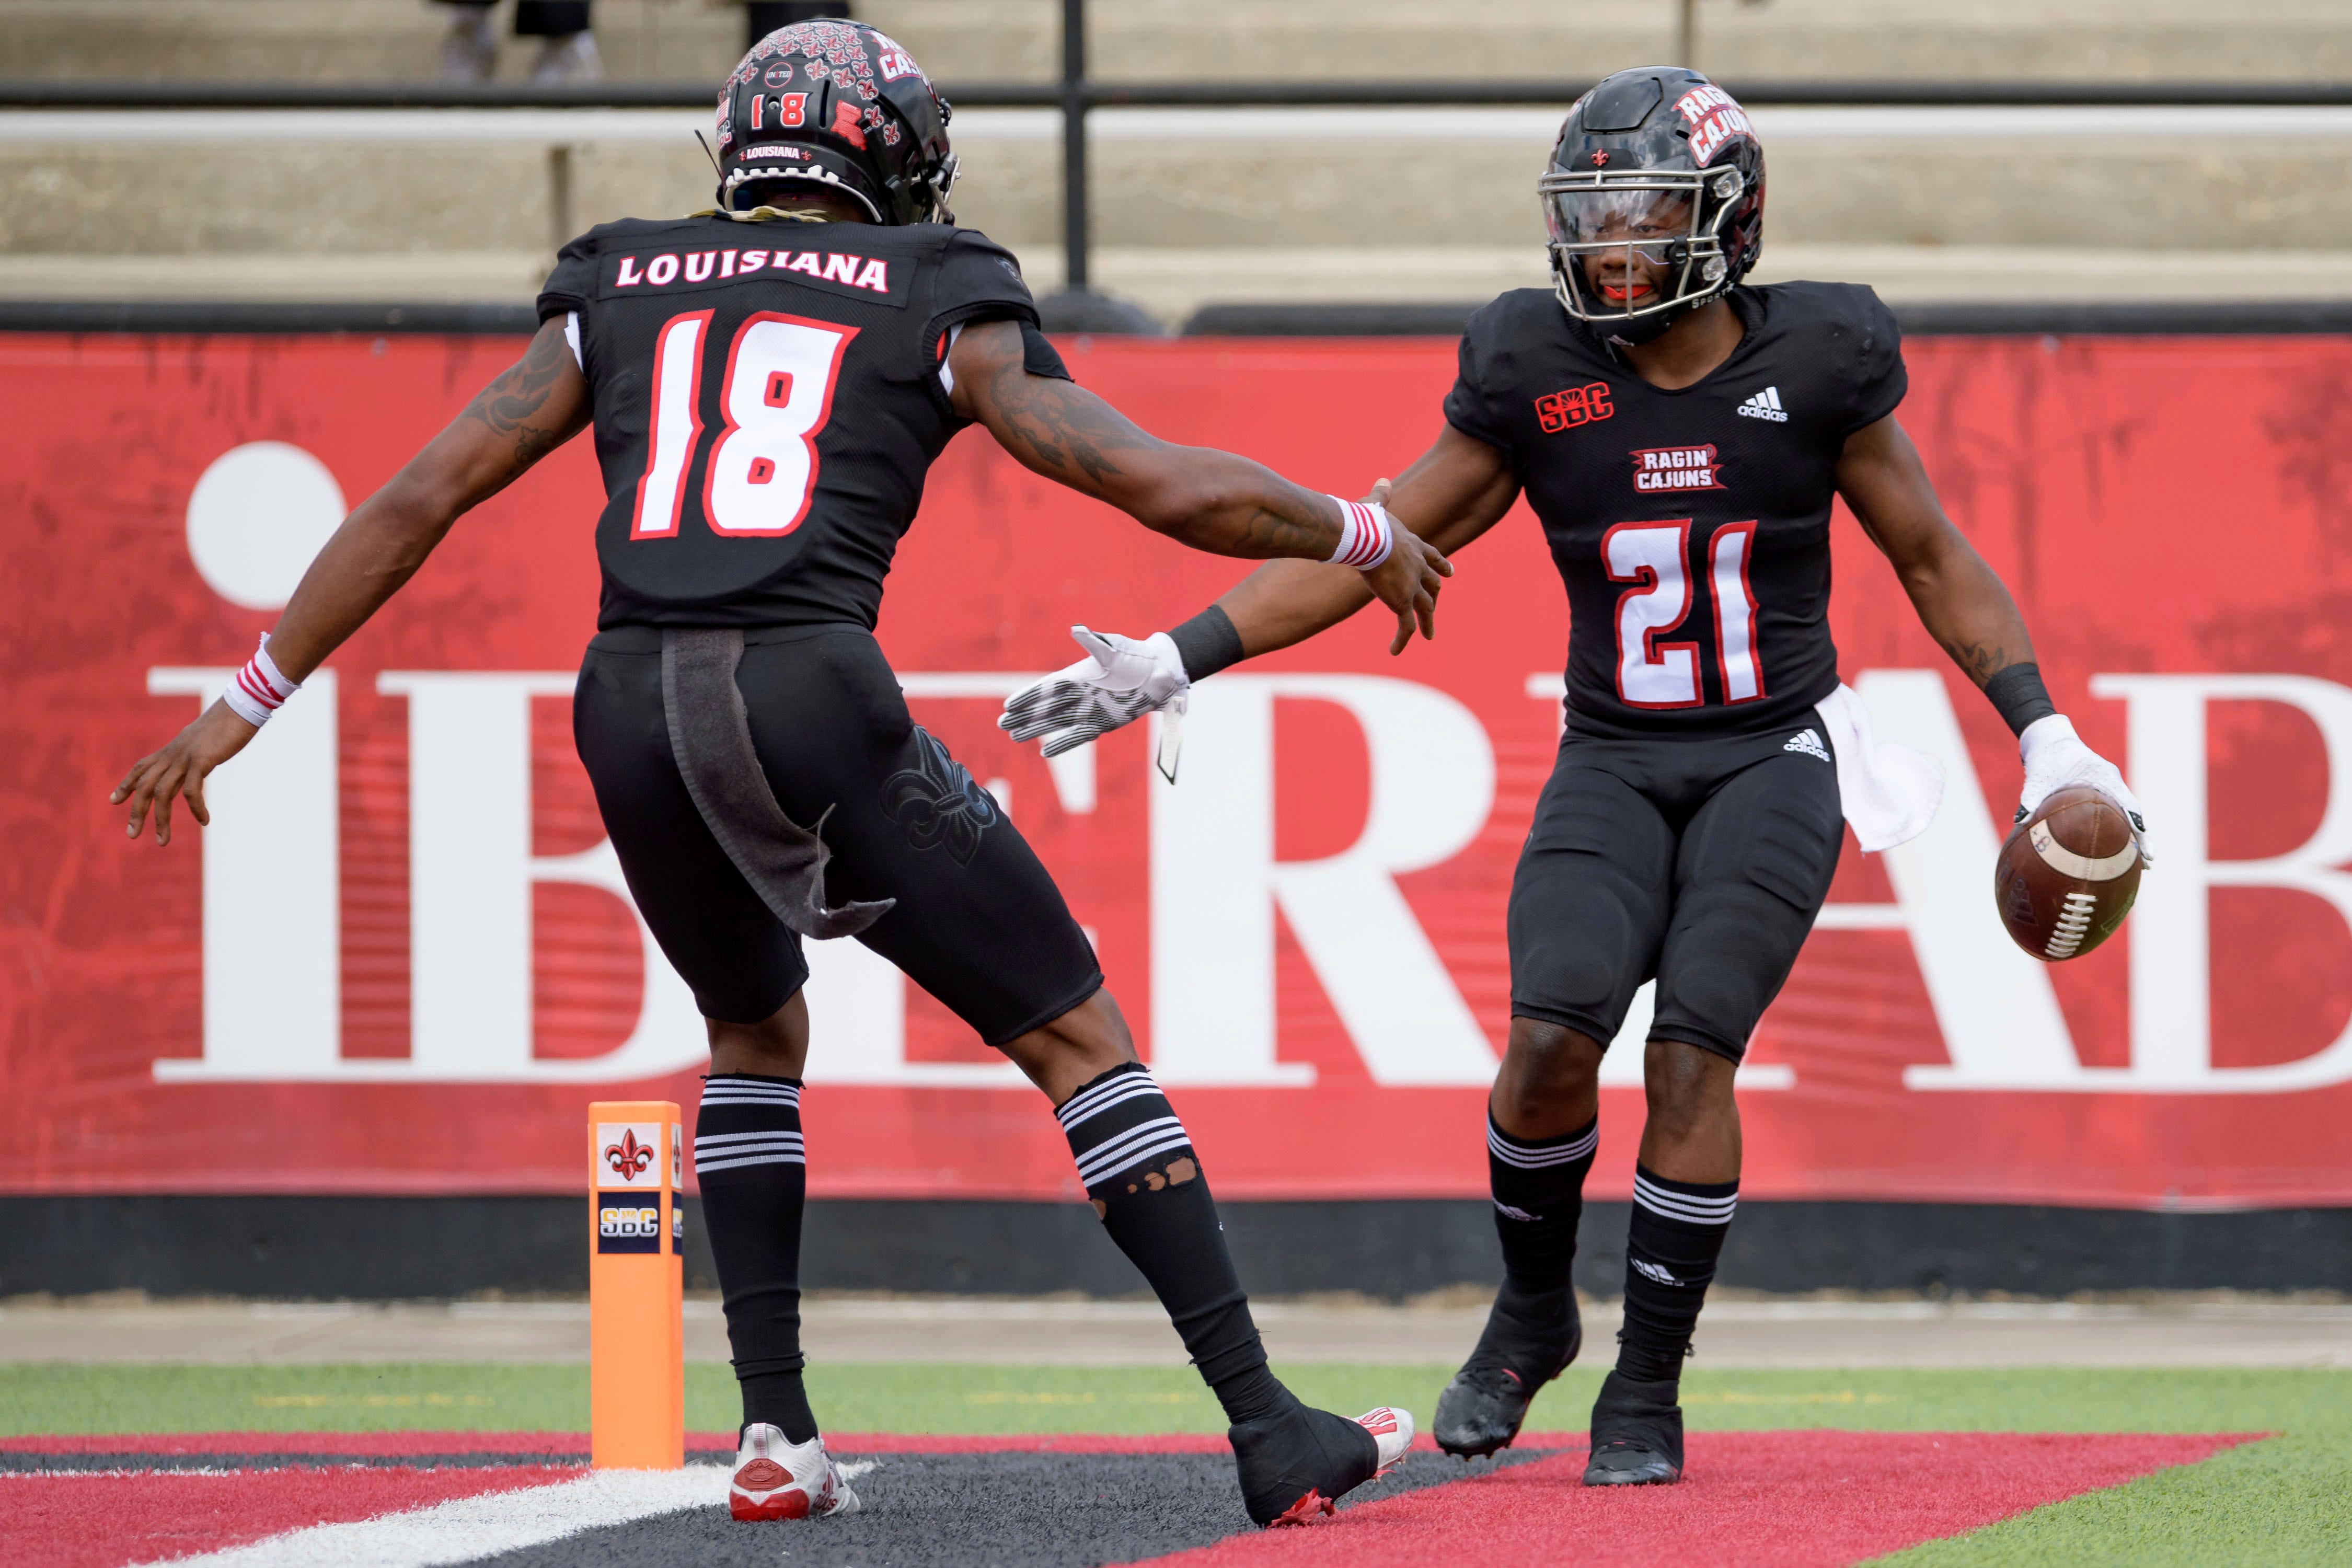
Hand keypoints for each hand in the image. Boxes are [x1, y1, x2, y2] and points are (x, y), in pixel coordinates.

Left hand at [111, 701, 259, 846]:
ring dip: (160, 820)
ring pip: (161, 792)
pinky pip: (191, 790)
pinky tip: (204, 820)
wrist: (240, 707)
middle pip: (144, 785)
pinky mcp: (201, 760)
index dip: (126, 784)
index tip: (114, 800)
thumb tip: (197, 762)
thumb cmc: (228, 723)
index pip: (141, 767)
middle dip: (136, 811)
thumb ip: (195, 754)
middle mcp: (172, 754)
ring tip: (162, 841)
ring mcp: (184, 757)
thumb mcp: (204, 742)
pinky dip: (195, 808)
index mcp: (172, 750)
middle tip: (132, 834)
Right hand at [1000, 626, 1190, 780]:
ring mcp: (1090, 710)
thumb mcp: (1115, 649)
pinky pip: (1078, 736)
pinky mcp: (1103, 723)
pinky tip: (1045, 752)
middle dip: (1024, 716)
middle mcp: (1080, 694)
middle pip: (1046, 708)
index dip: (1028, 697)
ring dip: (1036, 730)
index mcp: (1078, 675)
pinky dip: (1063, 744)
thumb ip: (1094, 643)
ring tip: (1014, 737)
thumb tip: (1078, 630)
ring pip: (1057, 723)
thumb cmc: (1136, 657)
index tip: (1008, 705)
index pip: (1047, 688)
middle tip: (1002, 724)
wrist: (1160, 673)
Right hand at [1354, 482, 1452, 654]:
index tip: (1450, 573)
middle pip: (1432, 585)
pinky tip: (1395, 651)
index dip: (1441, 566)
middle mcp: (1418, 568)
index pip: (1433, 557)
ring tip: (1430, 635)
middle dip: (1434, 595)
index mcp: (1414, 546)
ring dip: (1428, 622)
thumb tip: (1382, 480)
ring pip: (1425, 609)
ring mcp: (1412, 587)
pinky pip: (1405, 626)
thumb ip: (1381, 496)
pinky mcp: (1402, 603)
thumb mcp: (1377, 507)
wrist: (1371, 538)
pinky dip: (1402, 639)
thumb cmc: (1370, 522)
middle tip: (1435, 606)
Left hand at [2018, 713, 2152, 865]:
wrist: (2049, 742)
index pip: (2128, 806)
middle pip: (2133, 814)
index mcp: (2104, 777)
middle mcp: (2112, 783)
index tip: (2145, 850)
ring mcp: (2110, 788)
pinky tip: (2116, 852)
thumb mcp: (2037, 776)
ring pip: (2126, 815)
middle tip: (2147, 865)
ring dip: (2133, 837)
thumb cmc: (2045, 758)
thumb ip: (2030, 797)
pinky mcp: (2102, 794)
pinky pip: (2115, 814)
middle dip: (2141, 839)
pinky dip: (2119, 830)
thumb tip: (2020, 821)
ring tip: (2138, 865)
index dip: (2138, 829)